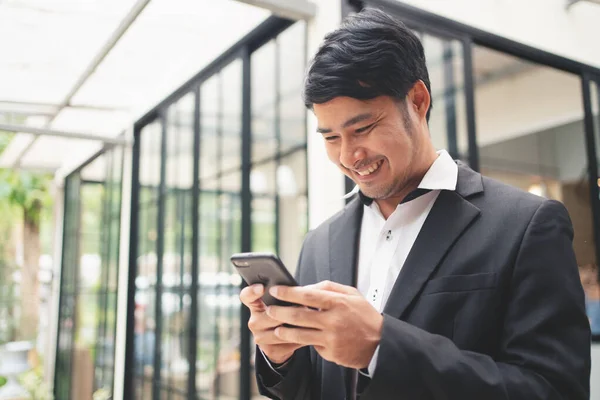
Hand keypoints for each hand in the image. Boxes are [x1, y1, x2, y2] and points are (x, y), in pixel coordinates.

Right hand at [239, 284, 303, 363]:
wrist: (283, 342)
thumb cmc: (285, 314)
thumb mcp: (282, 303)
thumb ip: (285, 295)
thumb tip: (300, 289)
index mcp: (255, 305)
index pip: (247, 296)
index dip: (252, 291)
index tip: (262, 287)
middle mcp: (254, 321)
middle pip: (270, 314)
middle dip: (289, 310)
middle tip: (305, 306)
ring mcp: (260, 337)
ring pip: (280, 330)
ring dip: (297, 325)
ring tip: (310, 319)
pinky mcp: (270, 350)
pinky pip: (288, 343)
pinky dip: (301, 338)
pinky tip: (310, 333)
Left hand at [266, 280, 382, 368]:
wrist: (380, 343)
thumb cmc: (364, 316)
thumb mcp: (351, 294)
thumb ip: (328, 288)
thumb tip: (306, 287)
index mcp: (338, 302)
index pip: (307, 295)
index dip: (288, 292)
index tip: (276, 290)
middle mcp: (333, 320)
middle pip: (299, 315)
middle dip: (280, 312)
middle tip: (269, 309)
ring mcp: (331, 338)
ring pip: (300, 334)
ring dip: (284, 331)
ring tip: (276, 327)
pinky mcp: (330, 352)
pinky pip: (311, 345)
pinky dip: (302, 341)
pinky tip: (294, 338)